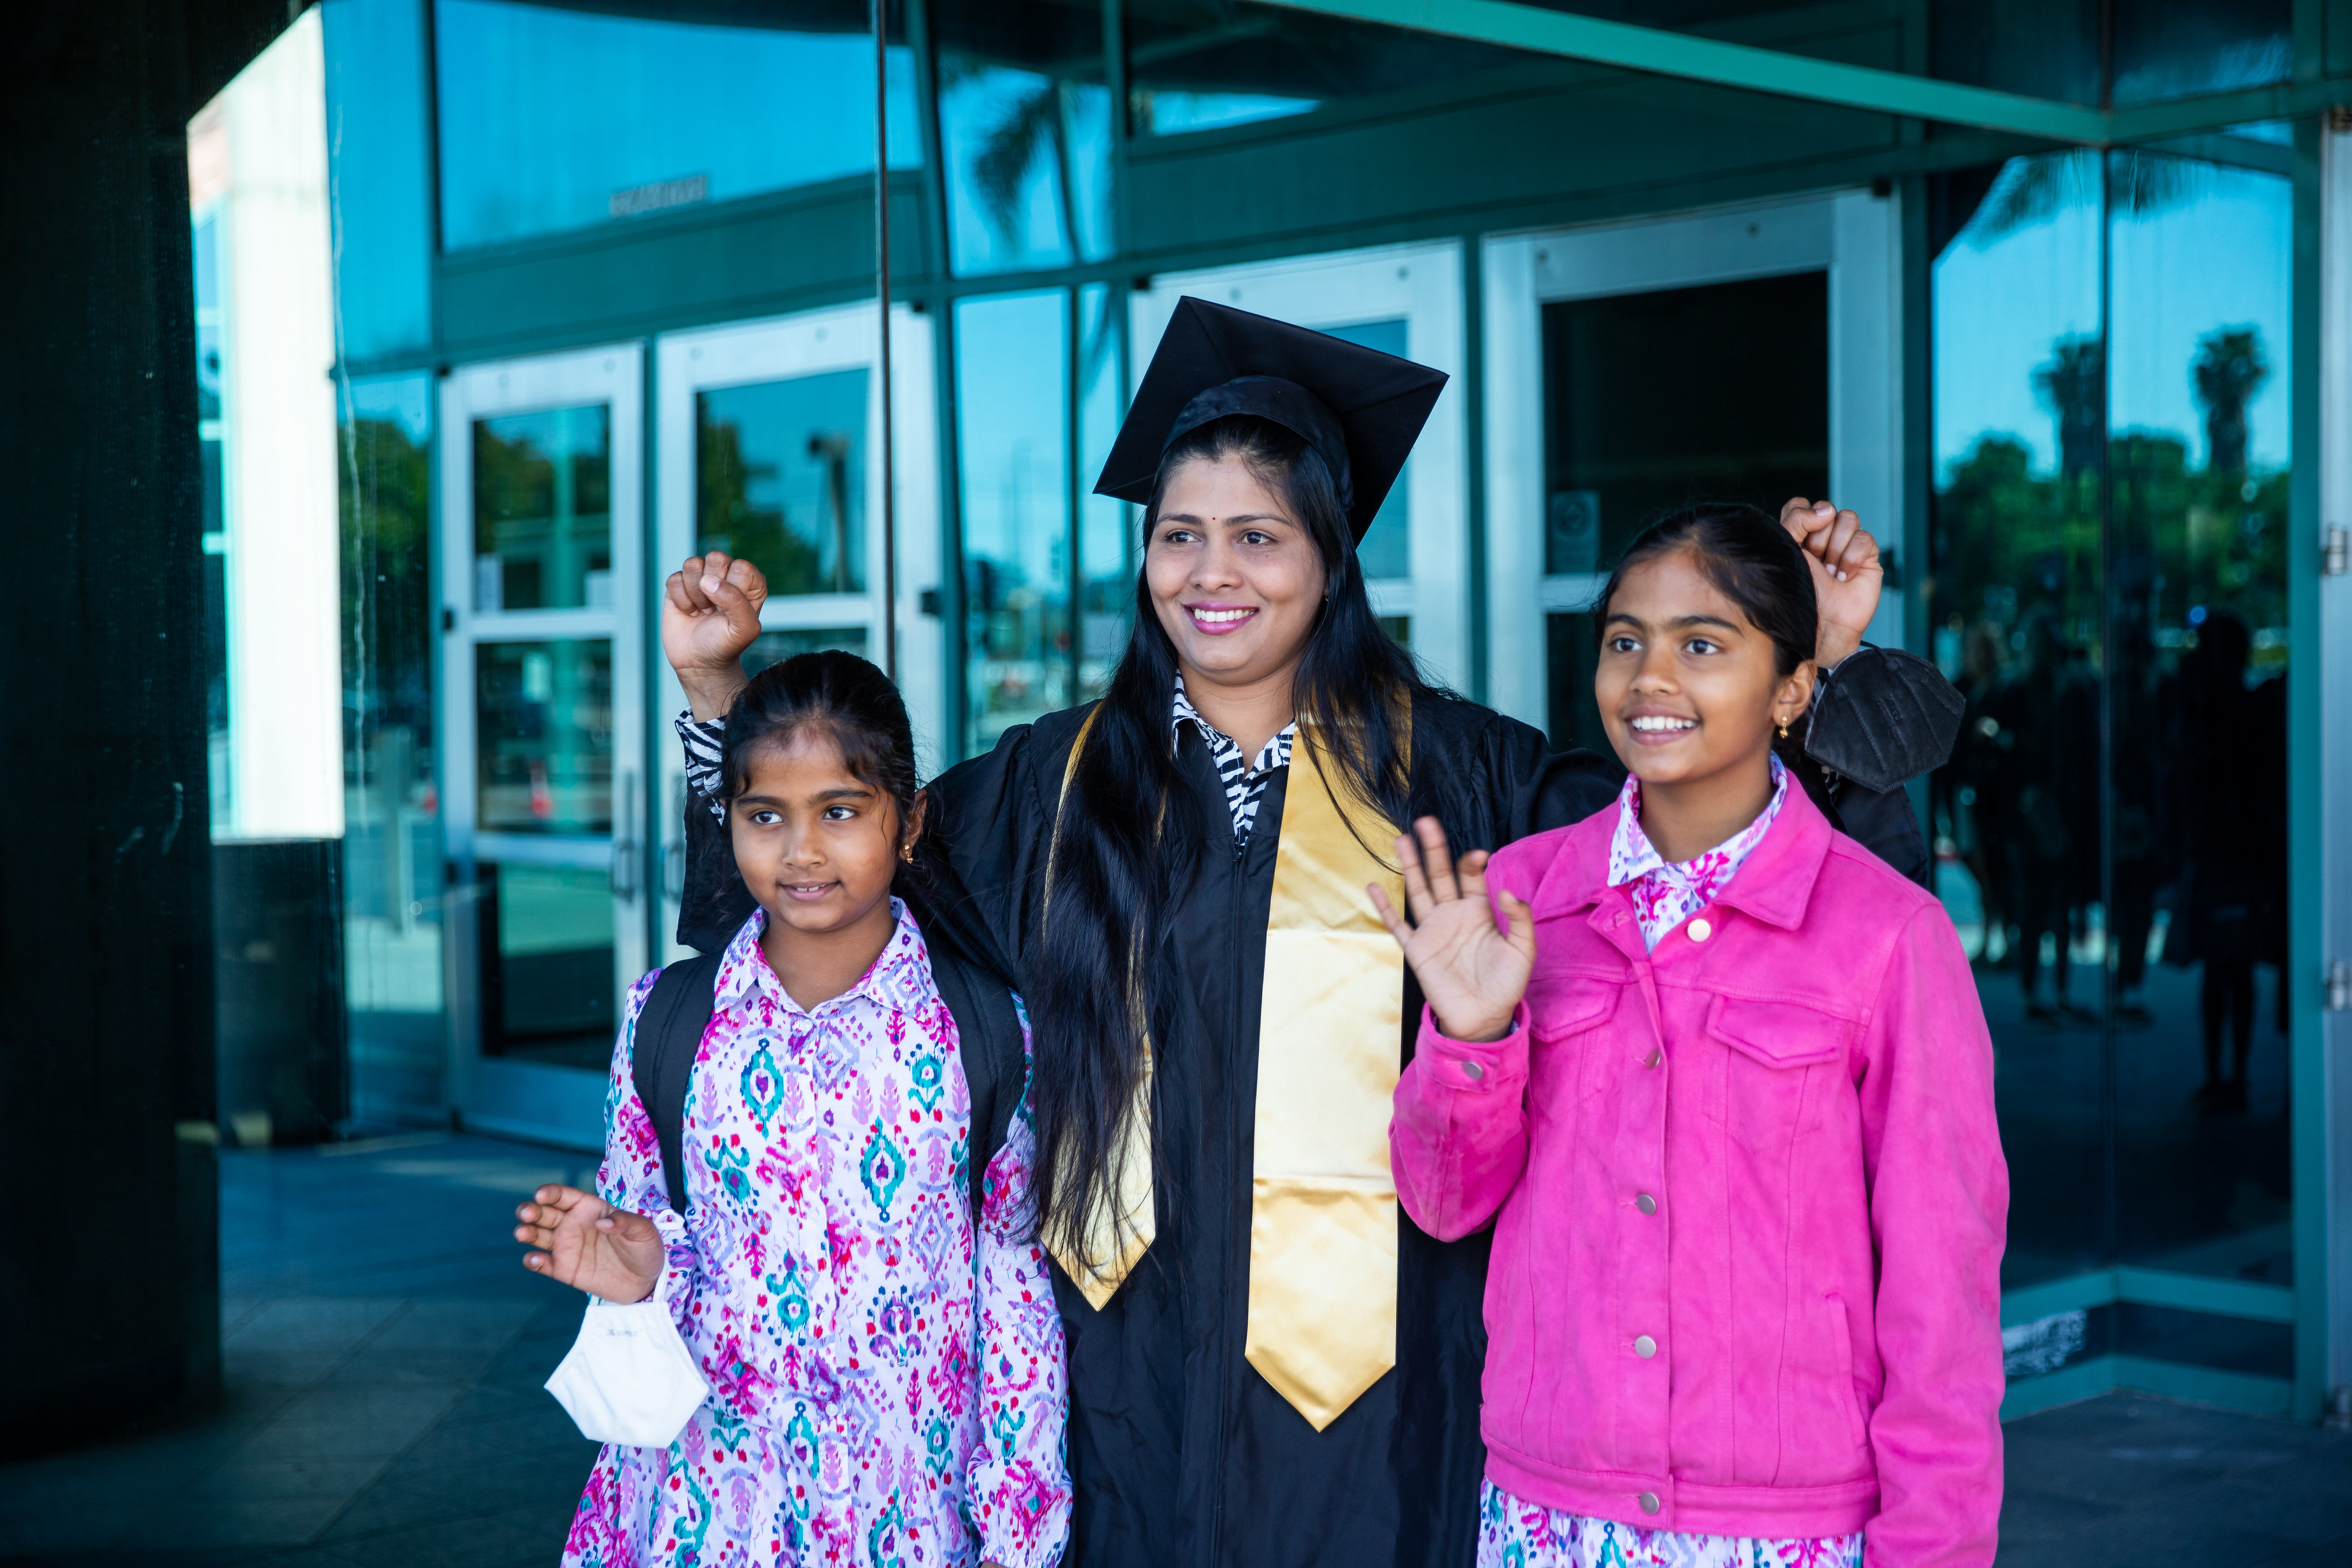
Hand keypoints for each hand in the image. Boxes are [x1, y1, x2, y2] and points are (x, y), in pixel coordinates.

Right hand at [516, 1184, 664, 1303]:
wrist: (646, 1282)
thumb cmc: (645, 1248)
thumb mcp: (644, 1230)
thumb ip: (625, 1221)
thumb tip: (603, 1222)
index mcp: (589, 1208)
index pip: (563, 1196)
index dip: (549, 1193)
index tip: (541, 1195)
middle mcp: (572, 1224)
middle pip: (543, 1213)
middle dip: (530, 1210)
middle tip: (527, 1213)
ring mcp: (566, 1247)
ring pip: (537, 1236)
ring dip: (526, 1232)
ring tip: (522, 1233)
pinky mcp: (564, 1270)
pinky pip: (543, 1264)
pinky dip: (534, 1261)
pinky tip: (534, 1259)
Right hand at [663, 550, 766, 718]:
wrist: (699, 664)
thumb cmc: (726, 645)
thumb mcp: (743, 629)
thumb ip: (735, 601)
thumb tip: (707, 581)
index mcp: (750, 582)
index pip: (741, 567)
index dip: (733, 589)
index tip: (730, 611)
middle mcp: (727, 575)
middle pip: (716, 558)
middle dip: (712, 588)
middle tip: (715, 610)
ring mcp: (701, 578)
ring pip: (692, 564)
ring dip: (695, 594)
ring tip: (703, 611)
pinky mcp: (679, 585)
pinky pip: (674, 578)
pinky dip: (680, 599)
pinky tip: (688, 612)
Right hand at [1368, 818, 1535, 1043]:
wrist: (1484, 1017)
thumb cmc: (1506, 984)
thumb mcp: (1522, 949)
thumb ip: (1519, 919)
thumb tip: (1505, 891)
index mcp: (1478, 911)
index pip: (1470, 876)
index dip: (1471, 862)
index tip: (1477, 854)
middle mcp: (1453, 914)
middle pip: (1440, 873)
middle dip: (1433, 848)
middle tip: (1426, 821)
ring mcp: (1432, 930)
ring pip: (1418, 890)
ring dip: (1410, 866)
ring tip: (1402, 840)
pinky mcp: (1417, 949)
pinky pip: (1397, 925)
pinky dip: (1385, 907)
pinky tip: (1374, 887)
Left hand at [1779, 498, 1882, 669]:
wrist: (1821, 624)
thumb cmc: (1800, 593)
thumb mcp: (1787, 552)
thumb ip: (1796, 521)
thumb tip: (1826, 510)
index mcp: (1797, 536)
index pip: (1800, 504)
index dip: (1801, 515)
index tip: (1798, 540)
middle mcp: (1822, 538)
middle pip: (1826, 509)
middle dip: (1818, 537)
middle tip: (1816, 563)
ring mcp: (1846, 546)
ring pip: (1848, 518)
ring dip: (1836, 548)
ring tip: (1831, 573)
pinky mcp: (1868, 556)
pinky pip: (1864, 537)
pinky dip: (1852, 558)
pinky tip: (1845, 577)